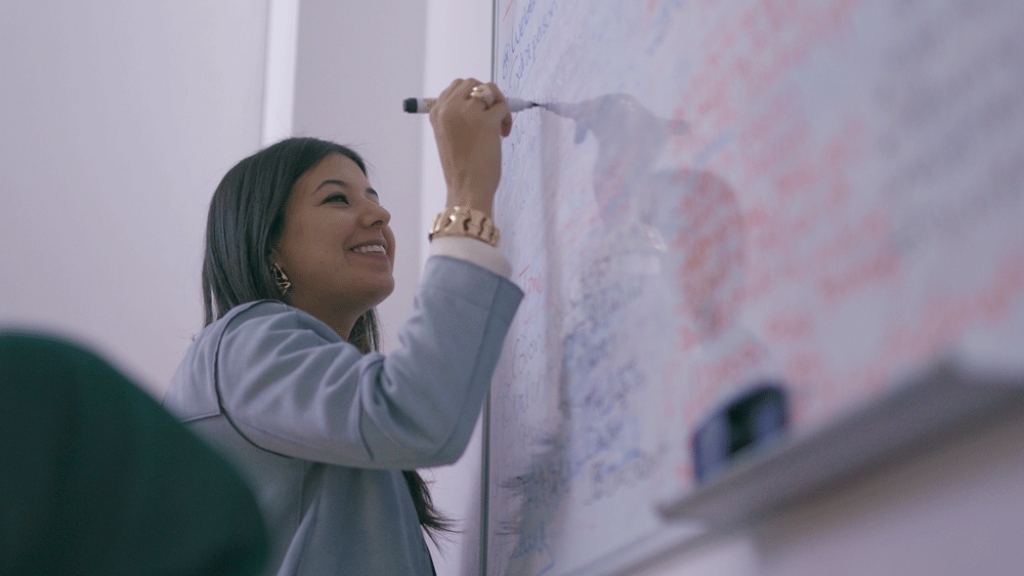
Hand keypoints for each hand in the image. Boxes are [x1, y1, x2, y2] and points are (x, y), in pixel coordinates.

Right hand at [429, 78, 512, 216]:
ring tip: (499, 124)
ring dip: (498, 103)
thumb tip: (482, 100)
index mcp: (437, 113)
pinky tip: (504, 134)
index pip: (456, 87)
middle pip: (473, 83)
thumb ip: (458, 118)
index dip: (472, 96)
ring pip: (489, 90)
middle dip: (486, 96)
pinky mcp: (486, 121)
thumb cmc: (461, 168)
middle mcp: (450, 109)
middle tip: (492, 116)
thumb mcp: (450, 138)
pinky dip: (507, 118)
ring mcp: (467, 113)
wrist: (467, 189)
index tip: (480, 111)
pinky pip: (502, 106)